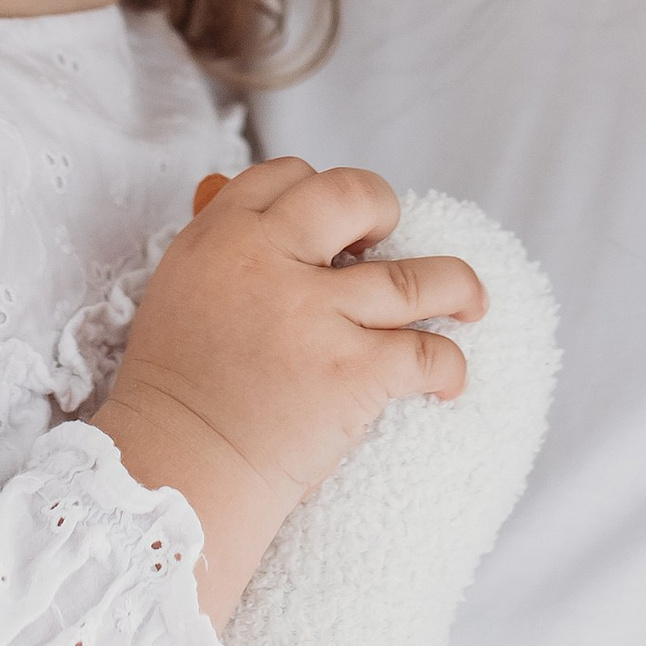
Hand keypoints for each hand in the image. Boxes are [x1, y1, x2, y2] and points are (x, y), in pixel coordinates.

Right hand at [92, 160, 485, 619]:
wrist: (176, 471)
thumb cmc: (178, 393)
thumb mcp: (181, 294)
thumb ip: (224, 248)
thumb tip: (264, 207)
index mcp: (220, 236)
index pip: (287, 175)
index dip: (320, 193)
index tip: (336, 226)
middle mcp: (268, 262)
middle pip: (356, 195)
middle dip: (384, 211)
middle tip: (390, 244)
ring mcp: (315, 315)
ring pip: (419, 278)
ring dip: (457, 287)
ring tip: (469, 303)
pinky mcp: (353, 371)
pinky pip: (428, 353)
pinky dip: (449, 367)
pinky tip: (447, 380)